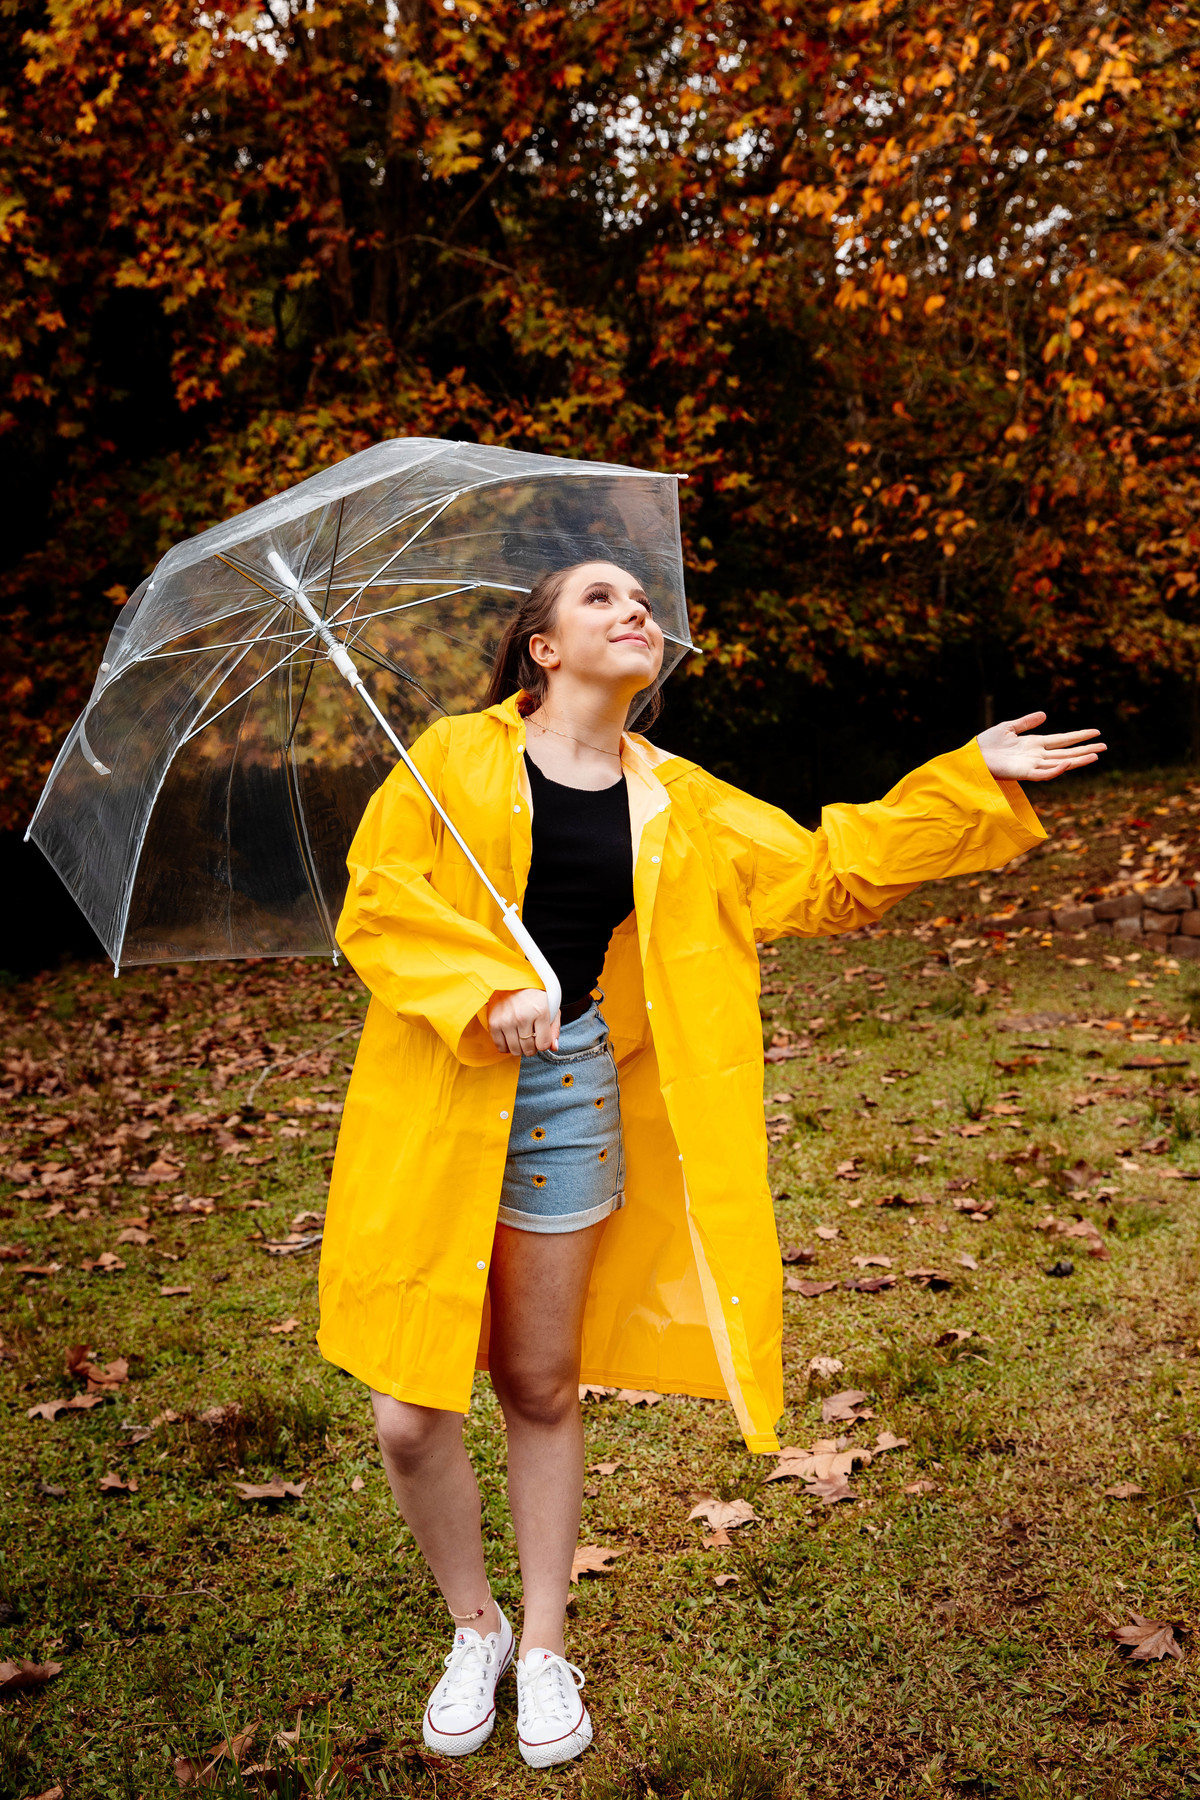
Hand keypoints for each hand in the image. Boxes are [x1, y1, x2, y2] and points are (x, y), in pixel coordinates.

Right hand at [487, 988, 559, 1055]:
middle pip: (528, 1049)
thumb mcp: (550, 1006)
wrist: (510, 980)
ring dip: (519, 1049)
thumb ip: (554, 1028)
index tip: (540, 1039)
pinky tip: (510, 1038)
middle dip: (531, 1048)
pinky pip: (500, 1047)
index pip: (543, 1044)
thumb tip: (553, 1047)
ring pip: (515, 1050)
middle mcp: (523, 1017)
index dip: (543, 1045)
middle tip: (530, 1039)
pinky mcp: (494, 1023)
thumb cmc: (532, 994)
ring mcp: (507, 1020)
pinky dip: (506, 1047)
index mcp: (540, 1011)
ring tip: (520, 1038)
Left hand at [977, 712, 1106, 782]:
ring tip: (1096, 755)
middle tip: (1105, 746)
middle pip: (1067, 752)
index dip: (1079, 736)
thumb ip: (1027, 722)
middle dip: (1085, 750)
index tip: (1096, 732)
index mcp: (1034, 744)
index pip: (1062, 740)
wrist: (972, 756)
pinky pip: (1044, 774)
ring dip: (1078, 760)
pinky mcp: (1024, 773)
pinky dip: (1057, 769)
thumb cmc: (987, 744)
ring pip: (1061, 763)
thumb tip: (1044, 714)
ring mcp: (1032, 765)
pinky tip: (1069, 762)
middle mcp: (1037, 755)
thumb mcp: (1009, 727)